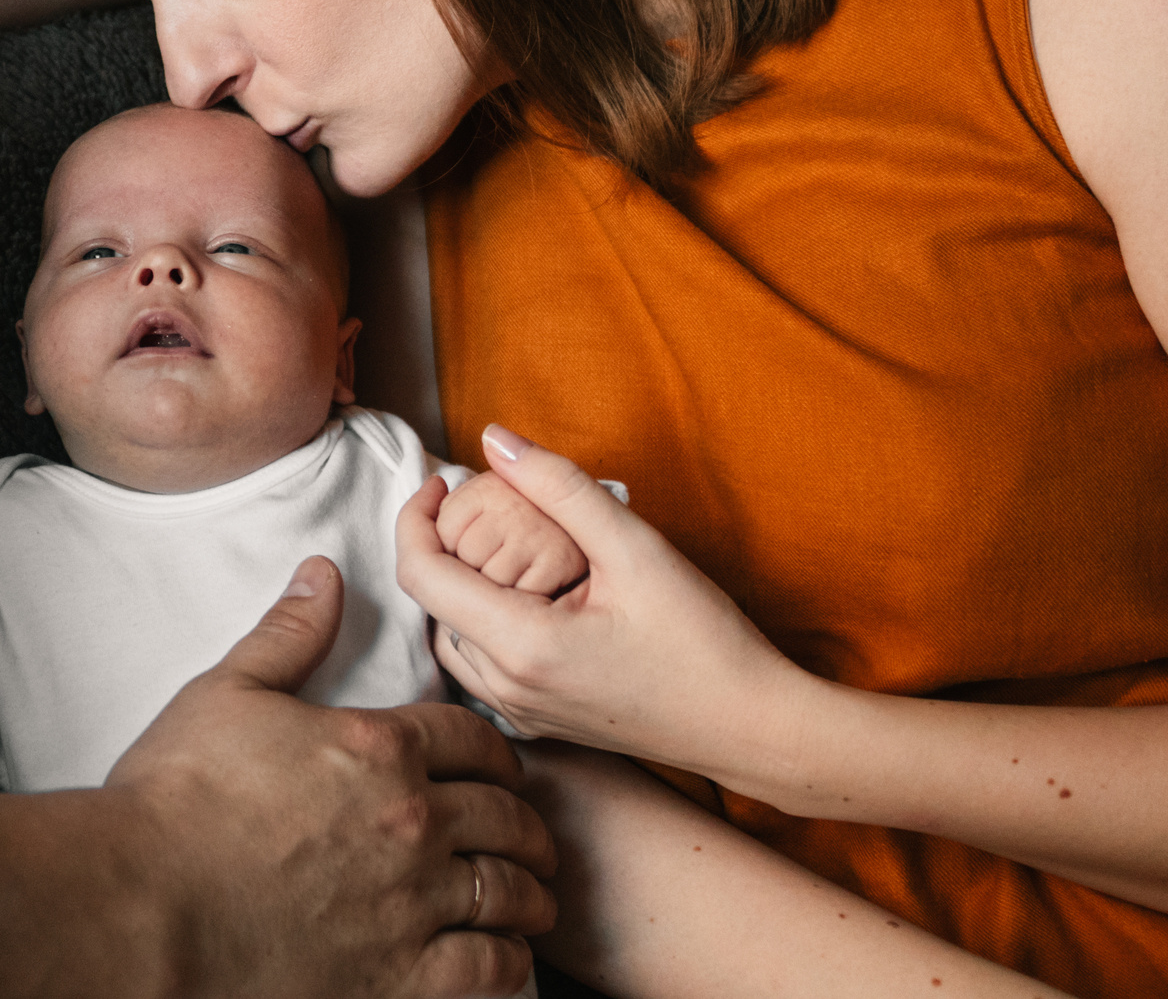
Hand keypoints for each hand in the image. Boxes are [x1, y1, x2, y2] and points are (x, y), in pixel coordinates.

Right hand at [107, 554, 558, 998]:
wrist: (144, 904)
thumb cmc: (174, 799)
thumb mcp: (228, 693)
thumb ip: (289, 633)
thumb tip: (323, 574)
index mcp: (379, 747)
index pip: (472, 737)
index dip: (495, 751)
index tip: (502, 768)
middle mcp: (412, 821)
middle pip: (506, 814)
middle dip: (525, 822)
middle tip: (530, 835)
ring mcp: (412, 902)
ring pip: (510, 891)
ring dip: (529, 891)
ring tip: (533, 898)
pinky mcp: (401, 977)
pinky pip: (491, 968)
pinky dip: (510, 960)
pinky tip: (506, 956)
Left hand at [396, 427, 807, 785]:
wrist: (752, 728)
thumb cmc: (704, 641)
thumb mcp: (635, 547)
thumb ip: (557, 486)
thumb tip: (492, 438)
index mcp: (520, 646)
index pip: (421, 574)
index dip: (415, 517)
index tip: (443, 482)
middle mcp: (505, 689)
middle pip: (431, 605)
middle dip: (441, 545)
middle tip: (478, 502)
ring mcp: (520, 713)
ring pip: (452, 637)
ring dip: (460, 585)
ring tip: (500, 542)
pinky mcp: (539, 722)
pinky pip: (481, 664)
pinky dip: (484, 619)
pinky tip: (527, 591)